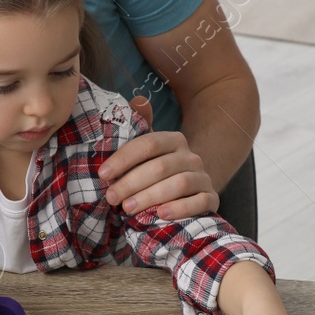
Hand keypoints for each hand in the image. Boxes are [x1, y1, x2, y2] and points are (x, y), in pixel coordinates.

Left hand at [99, 96, 217, 218]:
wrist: (189, 193)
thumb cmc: (158, 173)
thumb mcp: (146, 152)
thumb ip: (140, 127)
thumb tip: (138, 100)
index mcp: (174, 140)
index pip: (148, 144)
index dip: (123, 159)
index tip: (102, 174)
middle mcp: (191, 157)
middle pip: (160, 167)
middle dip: (131, 183)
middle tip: (111, 197)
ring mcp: (203, 178)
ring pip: (179, 184)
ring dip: (150, 197)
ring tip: (128, 208)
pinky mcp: (212, 199)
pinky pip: (199, 202)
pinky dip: (180, 208)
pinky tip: (162, 214)